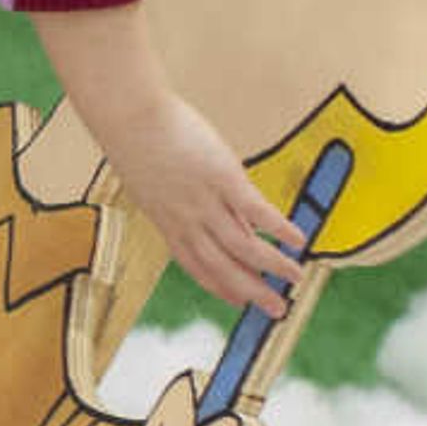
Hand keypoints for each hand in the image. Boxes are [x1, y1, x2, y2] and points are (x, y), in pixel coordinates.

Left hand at [96, 92, 304, 314]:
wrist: (128, 117)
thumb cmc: (135, 140)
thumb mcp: (151, 182)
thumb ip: (178, 201)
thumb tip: (209, 211)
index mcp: (167, 223)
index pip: (196, 266)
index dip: (219, 287)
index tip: (239, 302)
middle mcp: (187, 221)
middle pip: (223, 266)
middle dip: (252, 291)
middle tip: (276, 308)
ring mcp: (205, 202)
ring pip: (243, 246)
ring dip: (272, 266)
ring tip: (296, 277)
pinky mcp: (223, 178)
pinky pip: (256, 211)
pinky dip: (278, 228)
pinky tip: (298, 239)